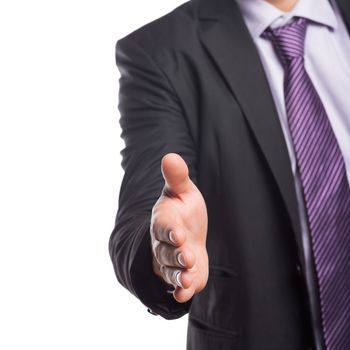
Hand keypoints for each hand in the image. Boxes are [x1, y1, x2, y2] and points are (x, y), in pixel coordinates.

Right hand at [150, 153, 208, 302]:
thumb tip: (170, 155)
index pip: (164, 227)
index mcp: (164, 221)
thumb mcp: (181, 191)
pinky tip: (186, 294)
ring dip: (178, 276)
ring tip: (186, 280)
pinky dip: (183, 290)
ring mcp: (172, 262)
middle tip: (187, 256)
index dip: (170, 230)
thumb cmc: (182, 209)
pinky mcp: (184, 274)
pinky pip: (181, 285)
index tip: (177, 233)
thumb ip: (176, 177)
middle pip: (167, 252)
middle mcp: (164, 244)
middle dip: (176, 255)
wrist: (186, 232)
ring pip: (171, 271)